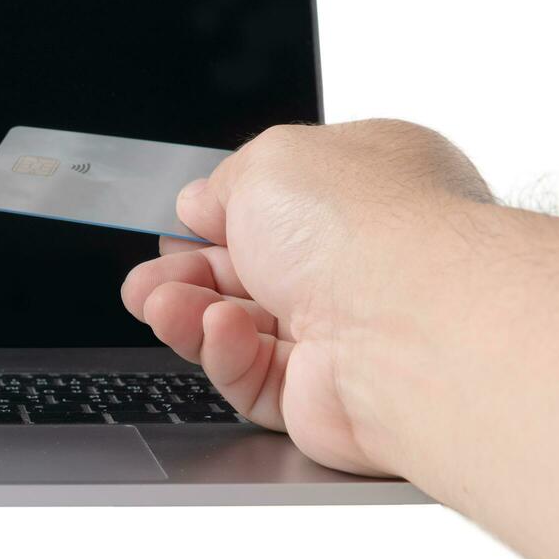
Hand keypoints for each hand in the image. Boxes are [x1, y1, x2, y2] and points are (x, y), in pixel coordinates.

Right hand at [120, 120, 492, 474]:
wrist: (412, 328)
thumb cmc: (366, 228)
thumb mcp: (269, 160)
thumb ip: (225, 182)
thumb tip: (202, 202)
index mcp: (368, 188)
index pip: (281, 203)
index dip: (221, 215)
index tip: (178, 224)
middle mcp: (365, 261)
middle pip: (252, 272)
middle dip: (189, 273)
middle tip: (146, 280)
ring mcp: (350, 333)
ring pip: (245, 328)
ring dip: (192, 313)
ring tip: (157, 304)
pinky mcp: (328, 398)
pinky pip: (255, 377)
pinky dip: (225, 353)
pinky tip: (215, 330)